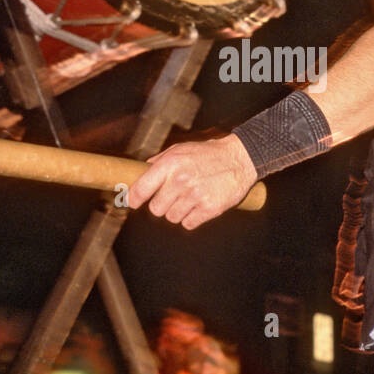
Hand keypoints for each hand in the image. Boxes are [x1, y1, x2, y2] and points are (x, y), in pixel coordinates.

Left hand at [126, 134, 256, 229]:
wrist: (240, 159)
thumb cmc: (208, 154)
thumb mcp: (181, 149)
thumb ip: (159, 161)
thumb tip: (140, 173)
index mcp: (170, 164)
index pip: (141, 190)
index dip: (133, 199)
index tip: (133, 202)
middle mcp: (180, 180)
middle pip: (156, 209)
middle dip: (161, 205)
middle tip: (172, 197)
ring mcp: (195, 196)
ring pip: (172, 218)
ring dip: (178, 212)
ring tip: (189, 199)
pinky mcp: (209, 208)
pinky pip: (188, 224)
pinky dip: (192, 218)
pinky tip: (199, 205)